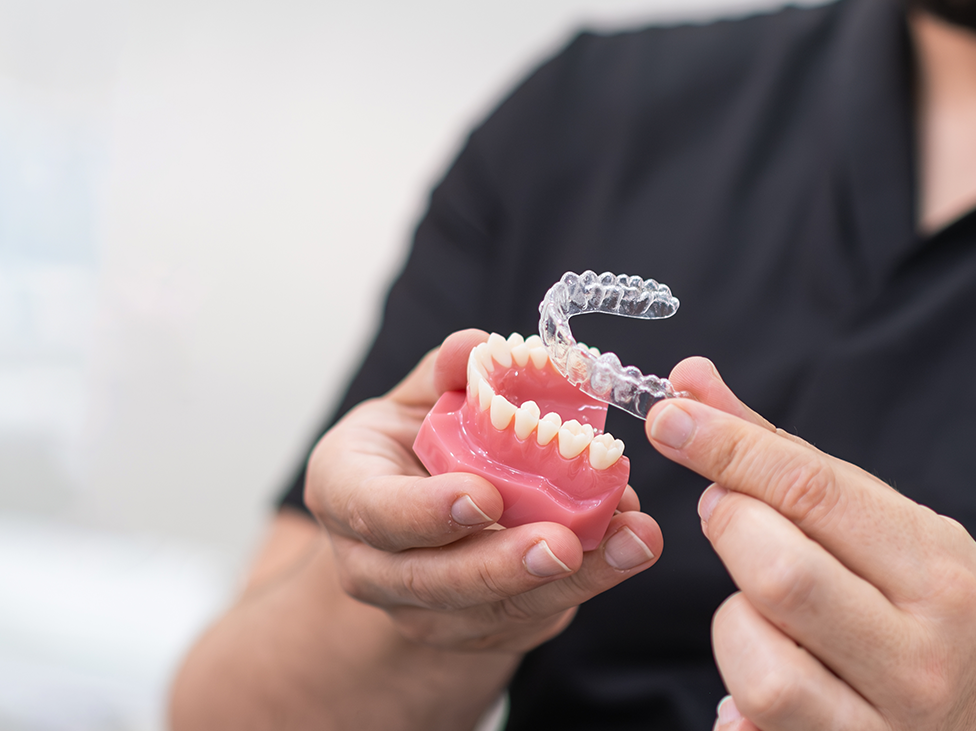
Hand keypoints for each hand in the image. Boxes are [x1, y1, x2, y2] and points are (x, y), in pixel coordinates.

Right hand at [303, 329, 663, 652]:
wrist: (409, 515)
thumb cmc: (411, 442)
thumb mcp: (416, 397)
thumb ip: (446, 372)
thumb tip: (481, 346)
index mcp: (344, 491)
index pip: (376, 511)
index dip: (427, 512)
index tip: (485, 496)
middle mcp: (371, 565)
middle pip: (434, 581)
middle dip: (503, 566)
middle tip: (564, 543)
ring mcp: (421, 609)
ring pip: (494, 609)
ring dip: (569, 581)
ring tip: (631, 542)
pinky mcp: (476, 630)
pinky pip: (532, 617)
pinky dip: (588, 582)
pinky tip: (629, 547)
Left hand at [645, 359, 975, 730]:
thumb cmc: (919, 602)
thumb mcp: (880, 521)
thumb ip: (781, 454)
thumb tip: (690, 380)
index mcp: (937, 569)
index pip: (814, 492)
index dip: (729, 448)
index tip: (670, 417)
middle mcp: (921, 652)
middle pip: (778, 574)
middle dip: (731, 529)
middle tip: (730, 514)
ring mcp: (885, 725)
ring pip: (759, 663)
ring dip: (734, 621)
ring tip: (761, 606)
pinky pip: (754, 726)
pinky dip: (739, 691)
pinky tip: (765, 667)